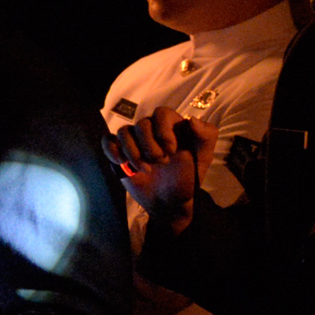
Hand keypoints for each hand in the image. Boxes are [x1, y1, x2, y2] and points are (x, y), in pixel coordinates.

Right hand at [101, 106, 217, 233]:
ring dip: (133, 152)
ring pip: (123, 132)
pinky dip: (112, 150)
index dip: (164, 131)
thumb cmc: (189, 177)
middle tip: (161, 163)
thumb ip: (206, 136)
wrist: (172, 201)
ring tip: (145, 169)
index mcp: (171, 125)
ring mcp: (134, 141)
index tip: (172, 151)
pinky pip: (108, 141)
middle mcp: (151, 129)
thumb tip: (192, 120)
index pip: (162, 113)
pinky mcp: (120, 153)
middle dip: (150, 146)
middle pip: (142, 123)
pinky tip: (122, 164)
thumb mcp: (204, 157)